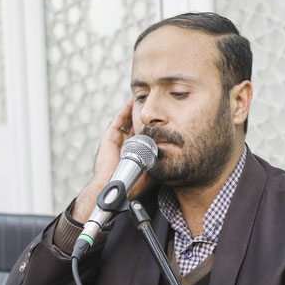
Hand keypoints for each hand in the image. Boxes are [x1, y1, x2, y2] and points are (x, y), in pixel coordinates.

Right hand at [72, 99, 150, 221]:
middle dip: (143, 116)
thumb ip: (160, 163)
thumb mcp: (152, 171)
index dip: (152, 128)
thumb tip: (175, 155)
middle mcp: (126, 145)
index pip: (144, 136)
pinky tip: (132, 101)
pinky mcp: (110, 137)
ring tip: (142, 99)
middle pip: (135, 126)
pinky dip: (125, 110)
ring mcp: (117, 140)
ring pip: (127, 121)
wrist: (118, 185)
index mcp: (135, 153)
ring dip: (134, 110)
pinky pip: (119, 119)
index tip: (161, 120)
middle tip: (151, 105)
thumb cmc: (134, 183)